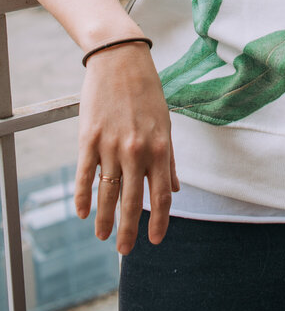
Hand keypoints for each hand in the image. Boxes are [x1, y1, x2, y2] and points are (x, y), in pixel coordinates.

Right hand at [74, 43, 178, 253]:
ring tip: (102, 236)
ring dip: (104, 219)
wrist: (121, 59)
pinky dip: (83, 197)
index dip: (158, 222)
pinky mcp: (88, 138)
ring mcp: (110, 145)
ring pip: (106, 193)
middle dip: (128, 231)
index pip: (160, 196)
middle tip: (125, 251)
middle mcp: (136, 150)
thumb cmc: (147, 91)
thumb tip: (175, 190)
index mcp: (159, 147)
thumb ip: (169, 159)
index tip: (155, 240)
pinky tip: (82, 212)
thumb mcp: (166, 123)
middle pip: (131, 201)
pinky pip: (85, 175)